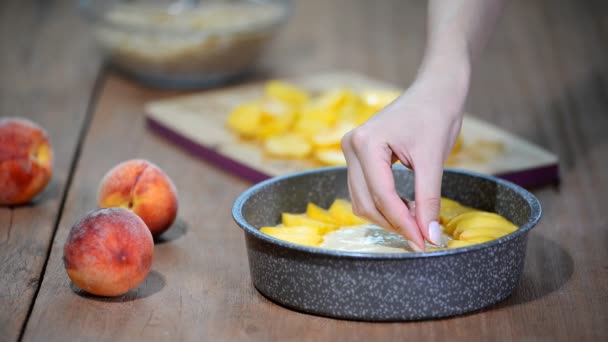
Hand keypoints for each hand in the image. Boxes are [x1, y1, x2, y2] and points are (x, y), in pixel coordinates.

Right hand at [341, 75, 466, 250]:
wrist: (434, 90)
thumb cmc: (436, 117)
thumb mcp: (434, 160)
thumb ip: (428, 200)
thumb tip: (429, 236)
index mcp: (366, 143)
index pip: (382, 196)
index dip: (403, 224)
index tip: (423, 243)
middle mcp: (351, 146)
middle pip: (366, 202)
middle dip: (394, 223)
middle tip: (422, 238)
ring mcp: (351, 150)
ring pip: (362, 200)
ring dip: (387, 216)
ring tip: (417, 221)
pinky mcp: (357, 156)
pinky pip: (364, 190)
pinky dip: (384, 204)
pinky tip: (406, 208)